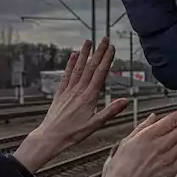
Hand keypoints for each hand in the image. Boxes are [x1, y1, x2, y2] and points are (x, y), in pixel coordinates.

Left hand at [13, 38, 127, 173]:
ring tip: (88, 41)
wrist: (50, 136)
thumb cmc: (73, 133)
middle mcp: (79, 90)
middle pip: (91, 67)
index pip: (100, 74)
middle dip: (98, 52)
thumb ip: (111, 111)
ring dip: (84, 54)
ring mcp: (68, 90)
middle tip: (104, 39)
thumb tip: (126, 101)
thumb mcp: (95, 125)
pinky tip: (73, 56)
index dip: (107, 60)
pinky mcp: (60, 93)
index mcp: (89, 97)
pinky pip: (67, 75)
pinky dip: (70, 64)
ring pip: (78, 68)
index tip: (112, 48)